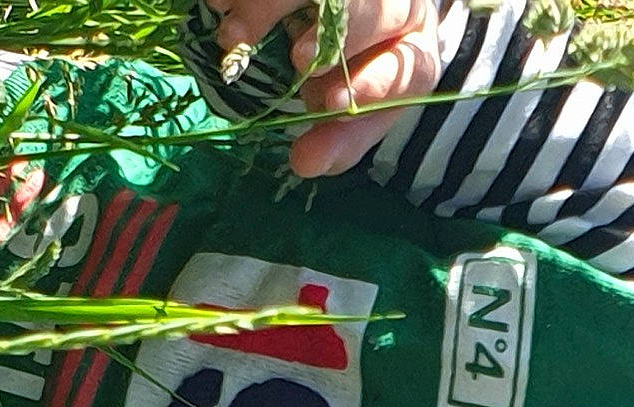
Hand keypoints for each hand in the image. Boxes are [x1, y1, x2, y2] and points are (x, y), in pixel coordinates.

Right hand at [205, 0, 442, 176]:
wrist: (368, 24)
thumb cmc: (364, 76)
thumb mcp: (358, 114)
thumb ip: (339, 141)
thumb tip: (303, 164)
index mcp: (415, 54)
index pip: (404, 72)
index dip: (370, 86)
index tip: (332, 104)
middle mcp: (395, 8)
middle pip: (370, 12)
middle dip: (331, 37)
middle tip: (298, 58)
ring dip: (271, 9)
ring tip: (232, 37)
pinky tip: (218, 6)